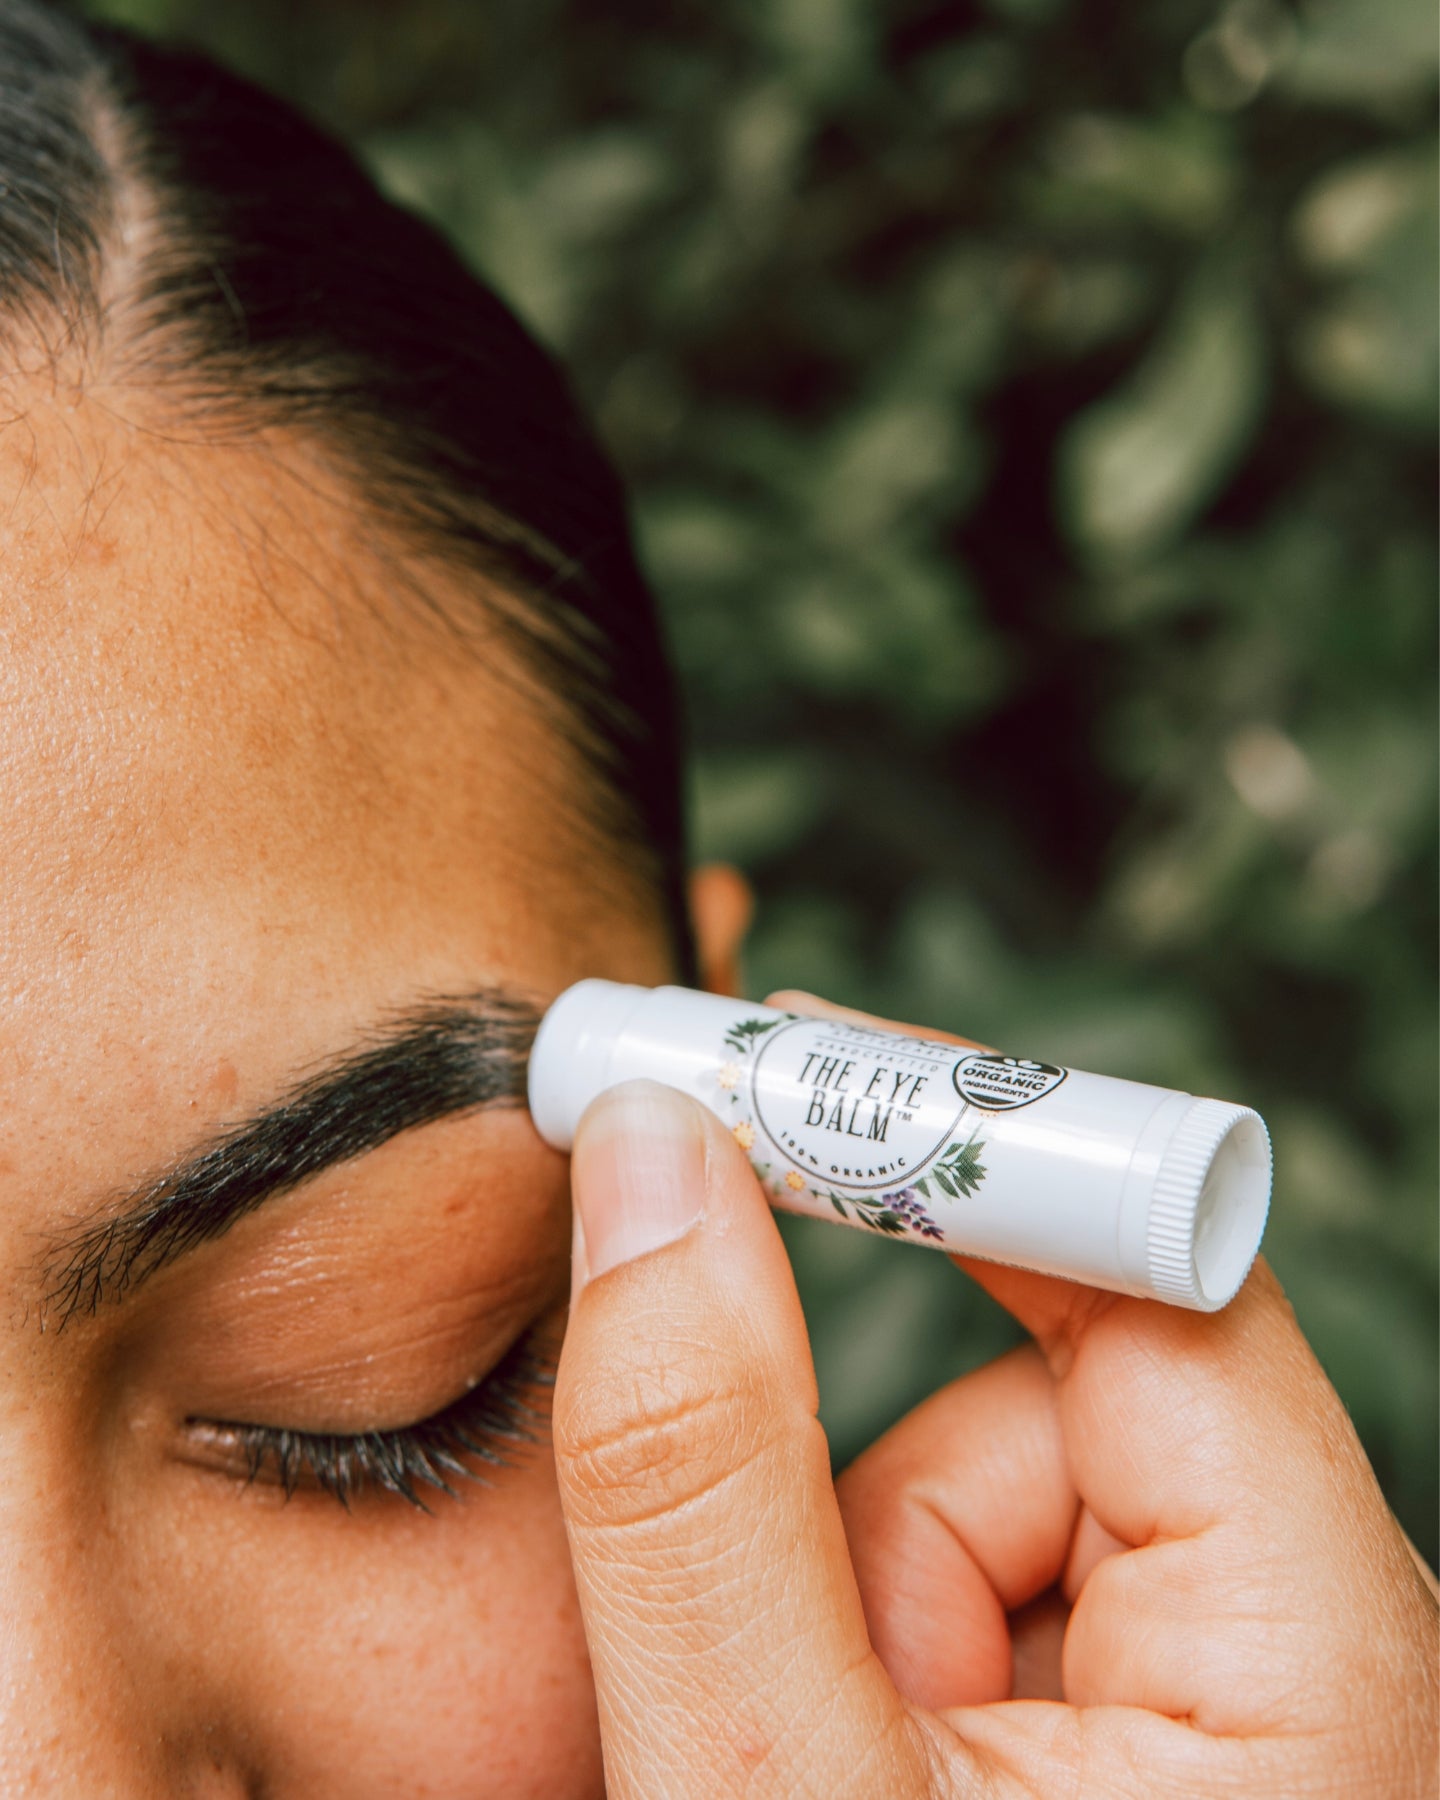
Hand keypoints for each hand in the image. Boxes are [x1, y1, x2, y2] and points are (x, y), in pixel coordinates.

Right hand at [551, 998, 1438, 1798]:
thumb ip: (697, 1465)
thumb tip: (659, 1161)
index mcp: (1326, 1671)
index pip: (1165, 1275)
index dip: (967, 1143)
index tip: (772, 1058)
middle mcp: (1315, 1668)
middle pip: (1056, 1399)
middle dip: (868, 1491)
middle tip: (772, 1628)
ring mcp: (1229, 1714)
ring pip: (988, 1507)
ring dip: (853, 1603)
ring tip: (810, 1778)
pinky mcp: (1145, 1755)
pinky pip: (975, 1598)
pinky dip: (872, 1655)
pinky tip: (847, 1777)